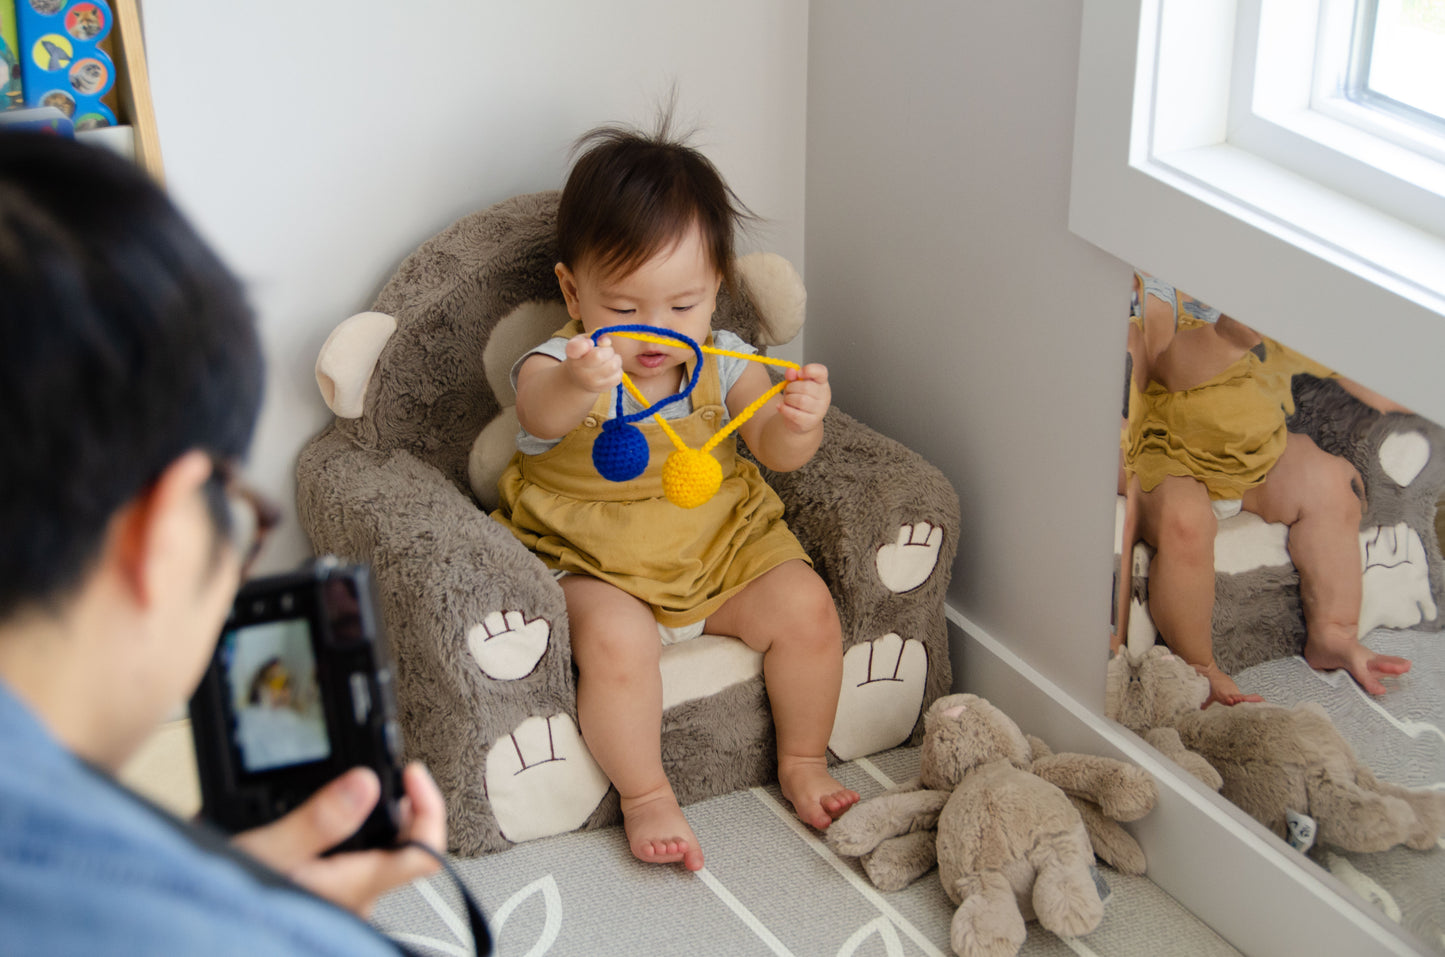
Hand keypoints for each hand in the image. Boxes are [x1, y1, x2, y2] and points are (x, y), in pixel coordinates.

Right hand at [231, 763, 445, 917]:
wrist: (195, 944)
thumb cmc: (230, 916)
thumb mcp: (266, 857)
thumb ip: (318, 821)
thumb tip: (366, 783)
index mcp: (355, 888)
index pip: (426, 853)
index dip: (430, 806)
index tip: (410, 771)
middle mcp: (354, 900)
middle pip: (400, 845)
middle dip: (392, 802)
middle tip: (376, 768)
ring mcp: (336, 903)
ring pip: (369, 852)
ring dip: (362, 816)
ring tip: (343, 786)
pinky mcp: (316, 901)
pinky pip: (342, 861)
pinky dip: (337, 833)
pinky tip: (310, 817)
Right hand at [563, 334, 622, 393]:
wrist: (579, 379)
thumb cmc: (583, 355)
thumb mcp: (584, 341)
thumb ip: (595, 337)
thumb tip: (606, 342)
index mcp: (572, 354)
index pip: (576, 348)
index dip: (585, 344)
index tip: (589, 343)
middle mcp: (578, 370)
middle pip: (599, 356)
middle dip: (607, 350)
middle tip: (606, 352)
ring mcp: (590, 382)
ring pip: (613, 366)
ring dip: (615, 359)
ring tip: (609, 359)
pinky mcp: (602, 388)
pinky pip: (618, 376)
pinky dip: (618, 370)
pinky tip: (610, 369)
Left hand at [778, 363, 830, 433]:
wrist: (800, 420)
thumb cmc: (799, 398)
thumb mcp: (795, 384)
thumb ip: (792, 375)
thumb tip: (790, 371)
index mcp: (822, 382)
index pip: (821, 372)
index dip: (809, 370)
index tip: (799, 373)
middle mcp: (824, 396)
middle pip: (806, 387)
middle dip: (791, 388)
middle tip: (788, 391)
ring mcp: (819, 410)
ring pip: (800, 401)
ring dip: (788, 399)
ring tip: (787, 400)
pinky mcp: (810, 422)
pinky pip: (795, 414)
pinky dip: (784, 409)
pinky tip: (780, 407)